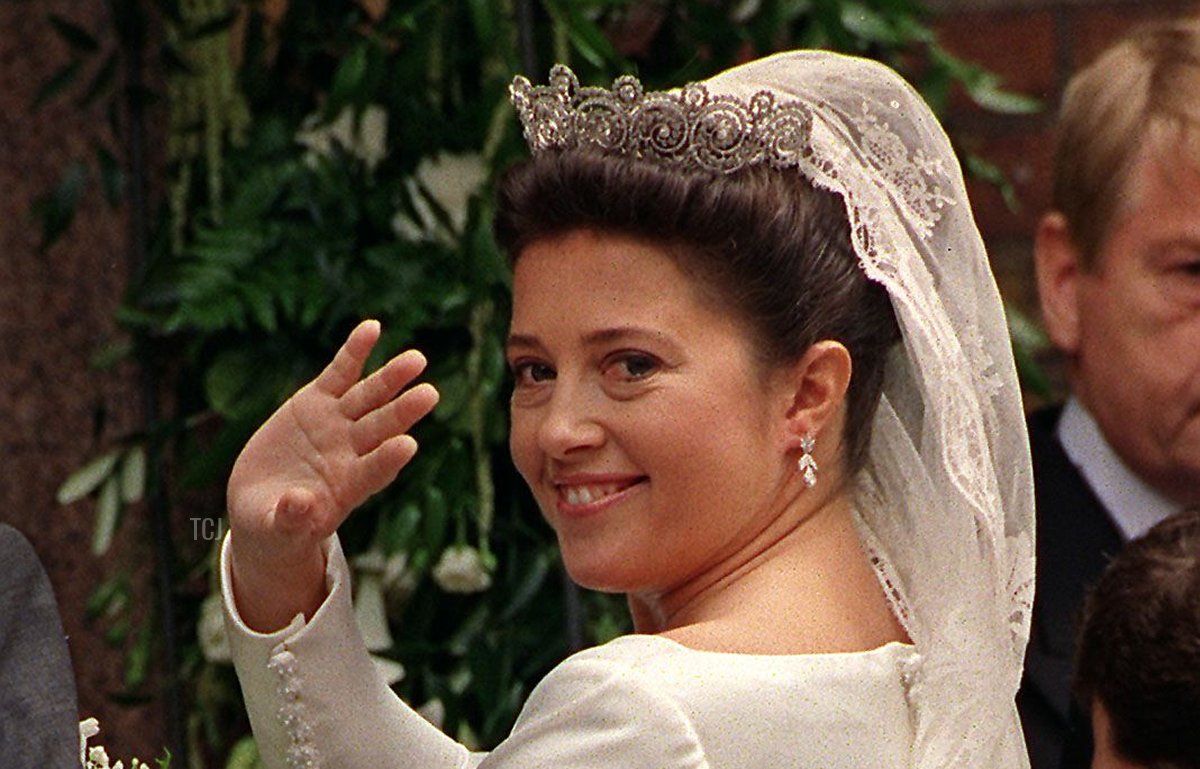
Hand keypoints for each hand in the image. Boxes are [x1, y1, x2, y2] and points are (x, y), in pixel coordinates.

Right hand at [226, 320, 438, 629]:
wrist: (265, 504)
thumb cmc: (277, 528)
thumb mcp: (277, 530)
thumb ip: (290, 519)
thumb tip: (301, 505)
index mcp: (346, 488)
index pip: (374, 472)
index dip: (388, 459)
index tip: (407, 446)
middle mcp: (350, 452)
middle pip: (381, 429)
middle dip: (403, 412)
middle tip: (431, 395)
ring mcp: (336, 424)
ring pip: (369, 397)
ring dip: (391, 378)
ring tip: (417, 360)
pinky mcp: (317, 403)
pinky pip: (340, 373)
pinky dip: (355, 351)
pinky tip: (372, 328)